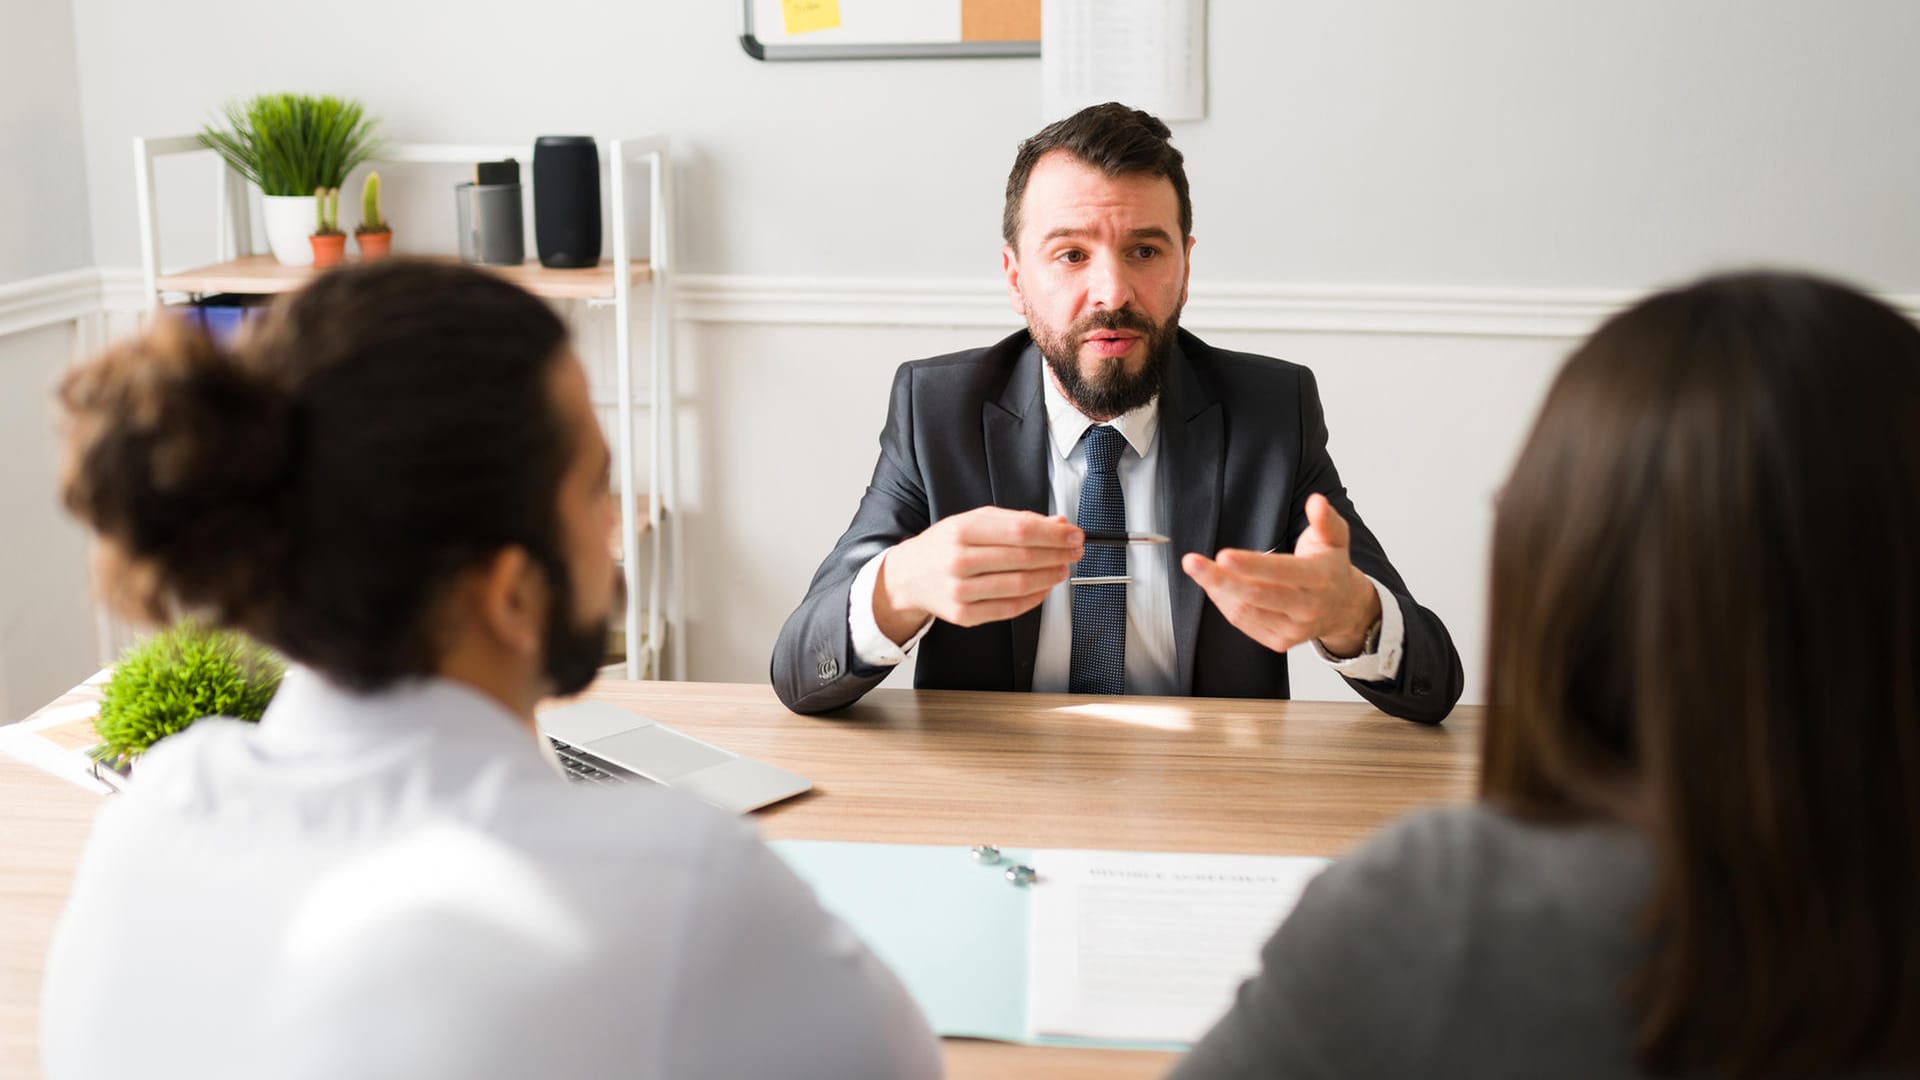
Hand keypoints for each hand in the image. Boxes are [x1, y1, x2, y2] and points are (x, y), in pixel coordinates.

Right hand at [874, 507, 1083, 643]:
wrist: (907, 576)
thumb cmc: (943, 546)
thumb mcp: (973, 521)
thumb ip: (1015, 521)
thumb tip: (1057, 523)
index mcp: (962, 530)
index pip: (1020, 530)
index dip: (1053, 534)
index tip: (1073, 534)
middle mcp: (959, 560)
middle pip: (1024, 558)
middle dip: (1057, 554)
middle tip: (1074, 552)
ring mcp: (961, 591)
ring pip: (1020, 585)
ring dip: (1050, 577)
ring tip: (1062, 569)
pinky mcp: (964, 615)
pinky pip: (1010, 609)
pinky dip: (1034, 599)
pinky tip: (1044, 589)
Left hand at [1180, 494, 1381, 656]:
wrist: (1343, 609)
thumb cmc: (1331, 568)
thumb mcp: (1334, 539)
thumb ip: (1325, 519)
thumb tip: (1316, 502)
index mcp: (1319, 578)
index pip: (1282, 572)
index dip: (1251, 565)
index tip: (1223, 556)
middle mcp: (1307, 608)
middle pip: (1256, 595)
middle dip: (1219, 579)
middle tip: (1192, 562)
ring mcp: (1292, 629)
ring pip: (1245, 612)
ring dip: (1217, 590)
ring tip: (1201, 569)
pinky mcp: (1279, 642)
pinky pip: (1243, 623)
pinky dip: (1224, 603)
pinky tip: (1217, 586)